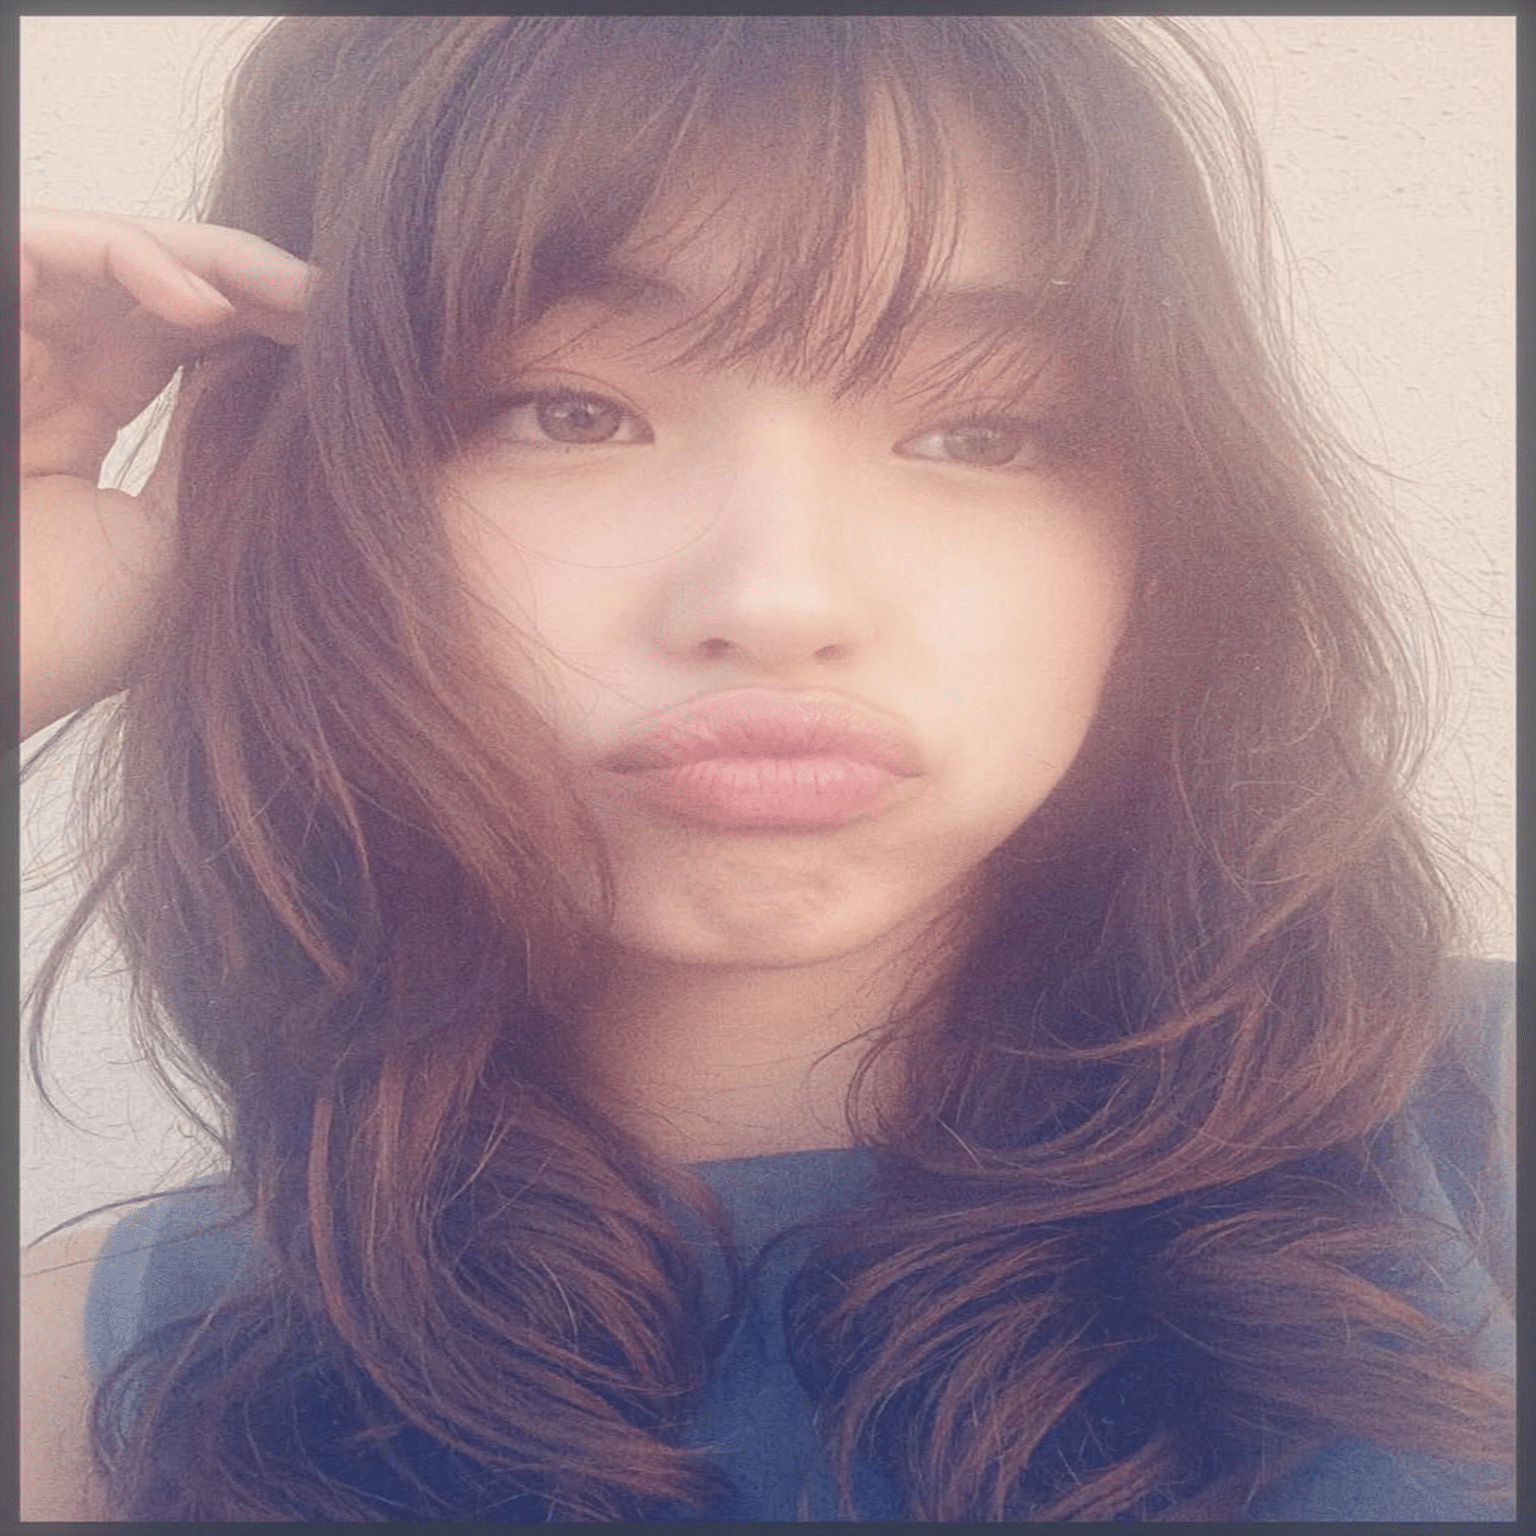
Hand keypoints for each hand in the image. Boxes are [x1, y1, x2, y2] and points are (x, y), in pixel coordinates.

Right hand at [19, 209, 308, 737]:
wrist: (4, 668)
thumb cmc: (75, 631)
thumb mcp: (177, 533)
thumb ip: (215, 447)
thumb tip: (290, 383)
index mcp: (87, 408)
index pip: (184, 331)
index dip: (266, 319)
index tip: (351, 344)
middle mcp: (49, 364)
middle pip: (163, 279)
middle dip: (261, 282)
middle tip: (341, 305)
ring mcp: (14, 344)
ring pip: (119, 250)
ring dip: (220, 263)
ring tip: (298, 299)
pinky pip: (43, 247)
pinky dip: (130, 257)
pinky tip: (207, 304)